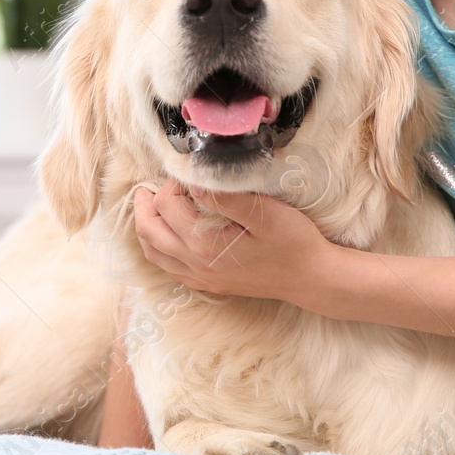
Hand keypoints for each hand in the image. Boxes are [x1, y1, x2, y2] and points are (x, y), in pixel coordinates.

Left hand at [132, 179, 332, 304]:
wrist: (311, 279)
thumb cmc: (293, 243)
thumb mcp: (265, 213)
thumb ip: (226, 198)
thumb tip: (195, 181)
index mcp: (204, 245)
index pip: (166, 205)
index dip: (172, 182)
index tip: (190, 171)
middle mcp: (194, 264)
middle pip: (147, 230)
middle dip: (144, 202)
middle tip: (153, 182)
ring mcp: (198, 277)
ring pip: (152, 251)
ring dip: (147, 224)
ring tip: (155, 202)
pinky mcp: (206, 283)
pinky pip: (166, 265)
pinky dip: (158, 244)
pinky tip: (170, 230)